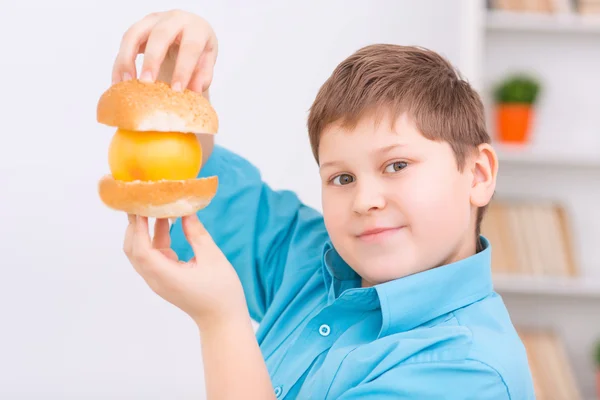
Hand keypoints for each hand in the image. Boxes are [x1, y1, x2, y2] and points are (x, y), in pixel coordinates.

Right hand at [112, 9, 217, 92]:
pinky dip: (120, 63)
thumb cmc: (200, 48)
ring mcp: (153, 20)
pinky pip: (125, 42)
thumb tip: (195, 91)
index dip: (183, 69)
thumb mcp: (207, 60)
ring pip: (135, 34)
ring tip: (126, 83)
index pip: (190, 47)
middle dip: (152, 60)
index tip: (176, 91)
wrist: (188, 32)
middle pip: (160, 35)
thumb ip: (203, 76)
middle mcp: (174, 19)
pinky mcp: (139, 27)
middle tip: (147, 83)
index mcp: (196, 28)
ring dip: (127, 59)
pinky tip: (119, 82)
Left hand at [123, 214, 247, 328]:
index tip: (140, 205)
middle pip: (134, 250)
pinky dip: (156, 237)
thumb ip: (197, 234)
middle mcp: (156, 279)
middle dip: (134, 225)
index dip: (138, 227)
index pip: (141, 249)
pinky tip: (167, 222)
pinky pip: (154, 254)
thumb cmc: (222, 293)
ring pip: (142, 251)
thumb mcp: (213, 258)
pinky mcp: (165, 277)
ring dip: (145, 230)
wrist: (223, 320)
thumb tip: (185, 211)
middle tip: (141, 200)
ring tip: (154, 206)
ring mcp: (159, 279)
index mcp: (166, 276)